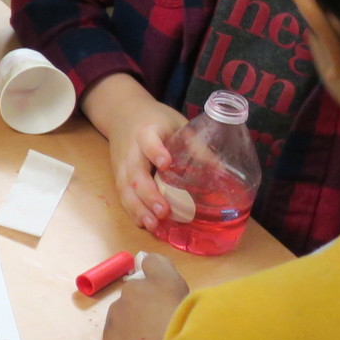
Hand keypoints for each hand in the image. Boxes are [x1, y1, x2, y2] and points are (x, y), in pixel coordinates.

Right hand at [84, 74, 185, 230]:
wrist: (121, 114)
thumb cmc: (155, 119)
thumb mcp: (176, 124)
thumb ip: (195, 145)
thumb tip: (222, 171)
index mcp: (146, 132)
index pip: (148, 142)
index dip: (156, 152)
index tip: (166, 163)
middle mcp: (130, 150)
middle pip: (134, 173)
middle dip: (148, 194)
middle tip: (163, 211)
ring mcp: (121, 165)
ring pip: (125, 189)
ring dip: (138, 208)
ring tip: (153, 225)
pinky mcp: (117, 176)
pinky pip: (123, 195)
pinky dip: (132, 211)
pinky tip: (144, 224)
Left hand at [101, 253, 187, 339]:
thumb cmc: (183, 339)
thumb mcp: (192, 313)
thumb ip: (176, 296)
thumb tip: (165, 290)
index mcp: (164, 281)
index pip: (153, 262)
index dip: (156, 272)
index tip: (161, 286)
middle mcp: (137, 287)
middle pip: (139, 287)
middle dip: (145, 299)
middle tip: (158, 321)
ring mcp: (119, 306)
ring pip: (127, 306)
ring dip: (135, 316)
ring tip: (148, 338)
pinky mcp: (107, 324)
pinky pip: (118, 322)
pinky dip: (126, 330)